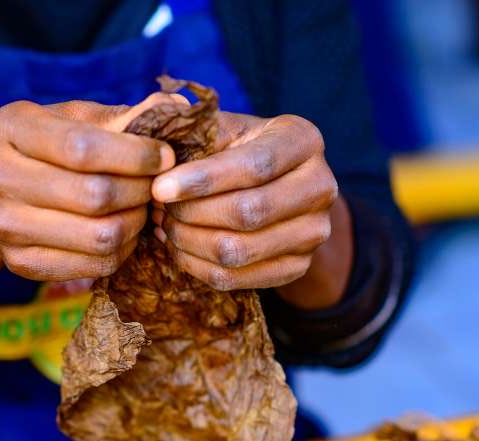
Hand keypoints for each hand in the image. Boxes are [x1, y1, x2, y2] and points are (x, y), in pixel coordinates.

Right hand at [0, 95, 177, 281]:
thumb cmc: (45, 148)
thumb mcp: (72, 120)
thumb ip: (120, 117)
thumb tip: (177, 104)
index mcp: (10, 129)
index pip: (82, 148)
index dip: (134, 156)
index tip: (165, 157)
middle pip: (94, 196)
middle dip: (141, 191)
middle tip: (157, 186)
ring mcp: (4, 226)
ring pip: (100, 236)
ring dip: (136, 223)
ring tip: (142, 207)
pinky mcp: (20, 262)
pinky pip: (94, 265)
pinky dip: (123, 250)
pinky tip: (124, 230)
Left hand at [150, 112, 352, 307]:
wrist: (275, 188)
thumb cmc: (237, 150)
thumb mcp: (224, 129)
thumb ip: (195, 126)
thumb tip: (161, 123)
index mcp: (304, 141)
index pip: (254, 166)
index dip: (202, 180)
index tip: (159, 188)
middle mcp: (321, 186)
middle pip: (247, 213)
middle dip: (191, 213)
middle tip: (158, 208)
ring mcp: (314, 232)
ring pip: (238, 251)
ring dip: (188, 242)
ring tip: (164, 225)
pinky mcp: (298, 267)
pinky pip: (236, 279)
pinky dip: (196, 266)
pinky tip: (178, 247)